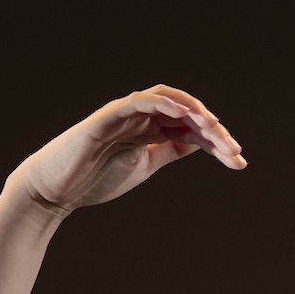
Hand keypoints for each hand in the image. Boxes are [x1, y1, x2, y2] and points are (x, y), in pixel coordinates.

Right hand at [8, 84, 244, 214]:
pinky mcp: (106, 118)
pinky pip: (138, 102)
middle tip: (235, 153)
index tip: (238, 162)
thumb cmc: (95, 178)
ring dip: (194, 112)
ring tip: (216, 128)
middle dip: (213, 131)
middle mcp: (140, 117)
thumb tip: (199, 142)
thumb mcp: (145, 164)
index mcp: (149, 130)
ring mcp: (123, 115)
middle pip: (185, 113)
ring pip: (167, 102)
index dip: (216, 142)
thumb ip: (169, 150)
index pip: (190, 128)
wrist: (56, 191)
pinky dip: (162, 103)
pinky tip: (185, 114)